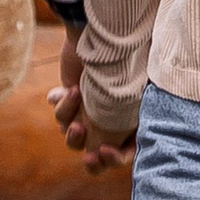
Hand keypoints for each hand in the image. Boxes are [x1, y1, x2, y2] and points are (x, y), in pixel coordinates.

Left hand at [49, 26, 130, 164]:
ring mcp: (89, 108)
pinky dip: (63, 104)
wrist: (106, 37)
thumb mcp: (139, 99)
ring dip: (71, 124)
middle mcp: (110, 119)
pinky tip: (70, 89)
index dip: (115, 159)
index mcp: (132, 122)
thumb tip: (128, 145)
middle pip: (96, 156)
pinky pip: (60, 112)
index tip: (104, 149)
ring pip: (72, 136)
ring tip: (76, 101)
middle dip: (92, 161)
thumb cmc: (130, 66)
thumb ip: (133, 125)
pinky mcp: (72, 96)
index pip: (124, 154)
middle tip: (90, 155)